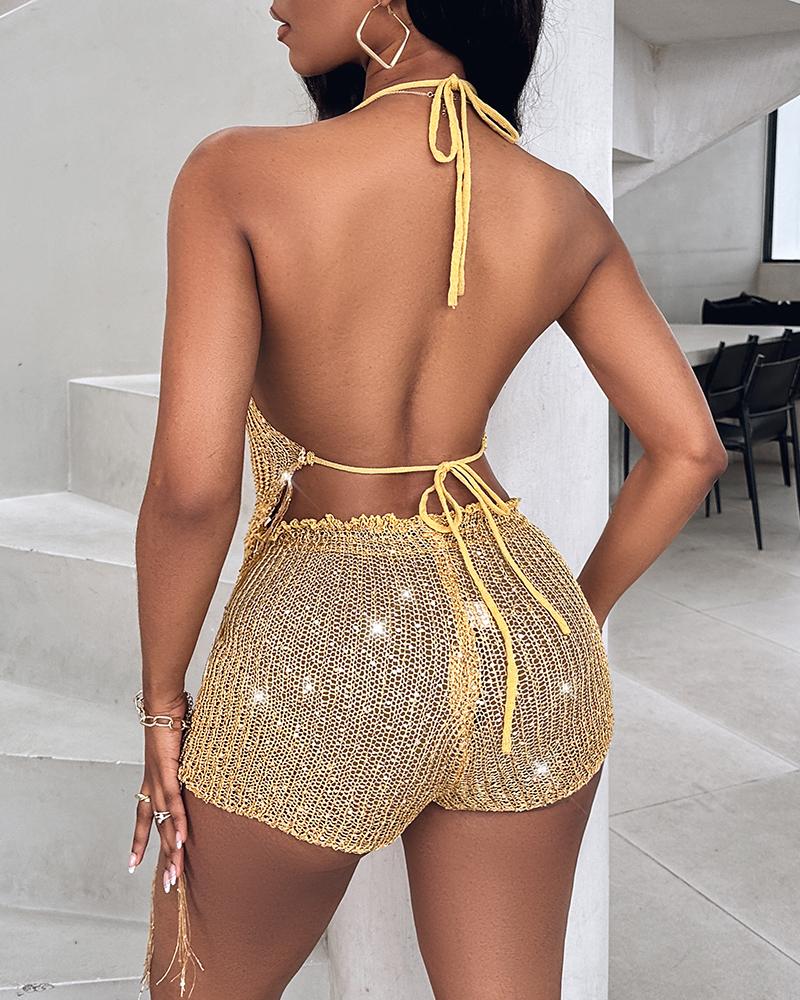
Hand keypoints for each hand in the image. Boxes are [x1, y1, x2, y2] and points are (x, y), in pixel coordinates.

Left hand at [128, 694, 188, 891]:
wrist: (163, 701)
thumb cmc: (174, 718)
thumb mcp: (183, 749)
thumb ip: (188, 764)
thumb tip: (202, 769)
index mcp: (153, 779)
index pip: (144, 816)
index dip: (140, 840)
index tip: (134, 864)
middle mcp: (151, 784)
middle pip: (154, 827)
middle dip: (160, 857)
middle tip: (167, 885)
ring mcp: (158, 779)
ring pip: (163, 822)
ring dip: (170, 849)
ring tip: (176, 874)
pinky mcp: (167, 771)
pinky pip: (173, 803)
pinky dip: (176, 822)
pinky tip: (179, 841)